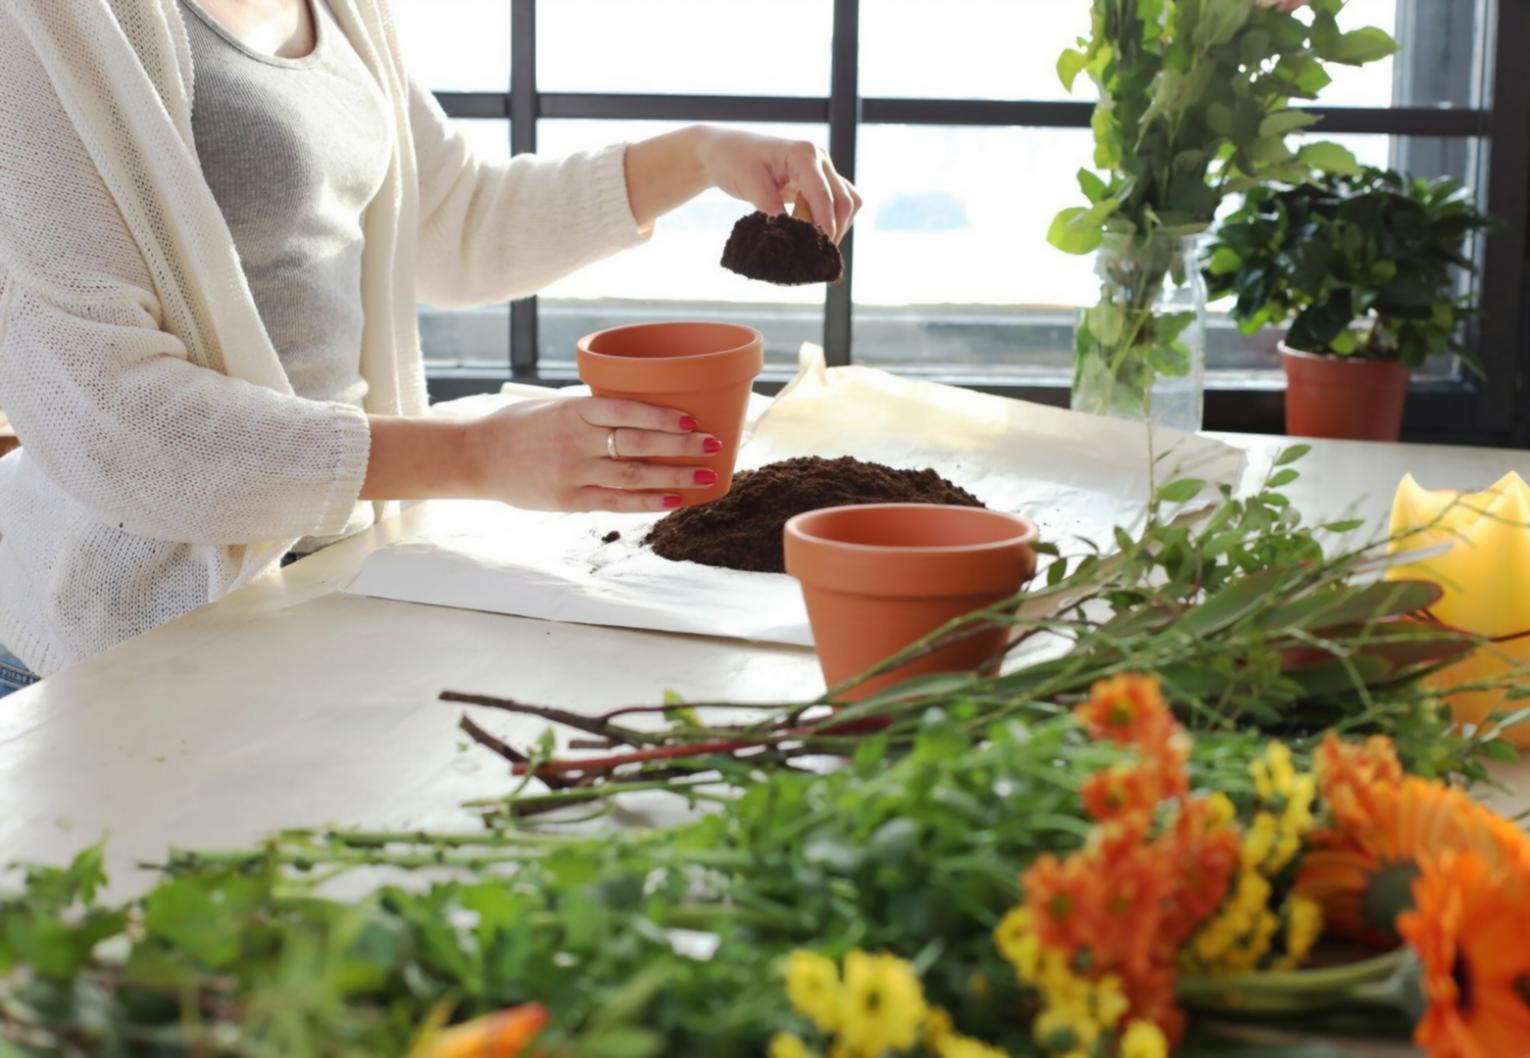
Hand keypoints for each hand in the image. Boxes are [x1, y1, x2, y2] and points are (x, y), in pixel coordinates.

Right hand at [467, 397, 721, 512]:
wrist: (477, 457)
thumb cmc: (522, 426)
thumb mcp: (556, 406)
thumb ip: (594, 412)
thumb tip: (646, 413)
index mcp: (573, 411)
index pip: (625, 410)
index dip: (660, 416)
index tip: (691, 418)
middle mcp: (575, 442)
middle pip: (637, 444)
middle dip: (680, 446)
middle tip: (714, 445)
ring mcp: (572, 473)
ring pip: (633, 476)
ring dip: (674, 477)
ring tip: (705, 477)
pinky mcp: (569, 500)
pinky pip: (616, 503)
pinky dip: (647, 502)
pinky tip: (674, 501)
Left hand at [623, 126, 862, 242]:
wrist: (723, 150)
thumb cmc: (733, 161)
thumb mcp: (749, 185)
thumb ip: (771, 210)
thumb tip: (789, 237)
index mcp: (804, 154)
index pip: (825, 195)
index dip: (825, 224)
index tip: (818, 248)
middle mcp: (819, 159)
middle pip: (845, 200)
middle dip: (834, 228)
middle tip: (813, 251)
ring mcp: (821, 169)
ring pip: (847, 203)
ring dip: (835, 225)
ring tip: (807, 239)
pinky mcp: (817, 181)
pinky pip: (835, 204)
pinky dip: (829, 221)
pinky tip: (809, 234)